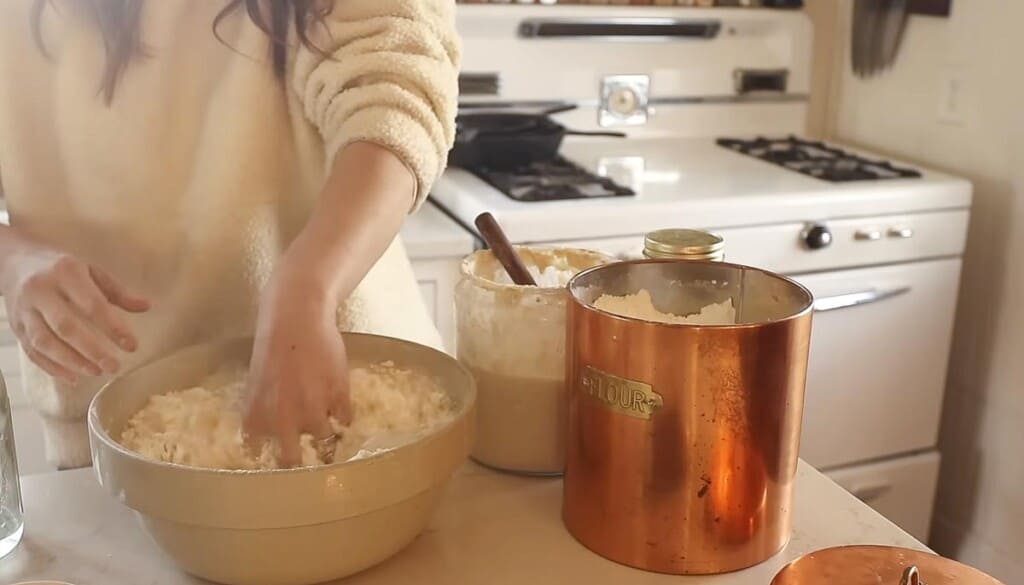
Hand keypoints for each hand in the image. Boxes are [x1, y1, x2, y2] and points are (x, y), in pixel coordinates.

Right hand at [0, 235, 149, 383]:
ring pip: (44, 342)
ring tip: (96, 372)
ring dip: (71, 361)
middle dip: (91, 350)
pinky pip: (31, 351)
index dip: (112, 327)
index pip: (92, 304)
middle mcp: (41, 291)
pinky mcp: (15, 326)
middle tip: (114, 367)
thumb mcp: (92, 270)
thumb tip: (147, 306)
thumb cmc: (62, 268)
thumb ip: (118, 291)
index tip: (132, 346)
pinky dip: (51, 367)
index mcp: (65, 273)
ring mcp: (24, 310)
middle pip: (65, 326)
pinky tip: (72, 377)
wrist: (16, 261)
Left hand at [242, 267, 350, 466]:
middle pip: (292, 460)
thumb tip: (265, 433)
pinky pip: (346, 418)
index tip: (274, 461)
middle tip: (305, 461)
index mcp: (256, 413)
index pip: (258, 453)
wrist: (297, 317)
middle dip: (298, 464)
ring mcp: (314, 408)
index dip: (267, 460)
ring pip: (324, 441)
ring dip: (326, 438)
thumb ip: (260, 409)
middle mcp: (284, 417)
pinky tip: (341, 408)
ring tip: (329, 433)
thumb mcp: (256, 380)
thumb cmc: (272, 344)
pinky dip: (345, 416)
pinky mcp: (339, 395)